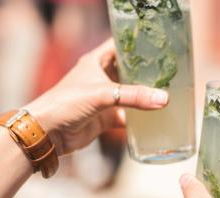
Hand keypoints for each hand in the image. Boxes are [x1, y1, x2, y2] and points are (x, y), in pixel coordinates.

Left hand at [24, 39, 169, 155]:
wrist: (48, 133)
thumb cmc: (66, 103)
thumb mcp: (101, 94)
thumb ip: (133, 96)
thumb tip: (163, 99)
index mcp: (97, 61)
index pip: (121, 45)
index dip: (138, 42)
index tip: (161, 44)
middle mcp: (101, 77)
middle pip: (130, 71)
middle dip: (148, 72)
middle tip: (172, 71)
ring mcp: (105, 99)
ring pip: (131, 95)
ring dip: (146, 96)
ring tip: (170, 92)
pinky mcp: (106, 118)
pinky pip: (128, 117)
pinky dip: (140, 119)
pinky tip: (156, 118)